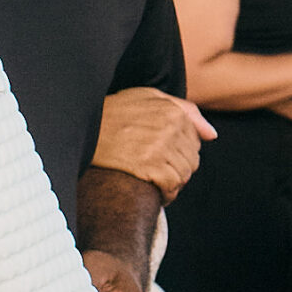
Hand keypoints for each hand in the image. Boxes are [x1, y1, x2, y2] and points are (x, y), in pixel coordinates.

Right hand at [90, 87, 212, 201]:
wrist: (79, 128)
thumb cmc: (112, 112)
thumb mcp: (147, 97)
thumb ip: (184, 110)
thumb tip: (212, 134)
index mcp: (172, 111)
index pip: (195, 141)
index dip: (179, 152)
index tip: (161, 156)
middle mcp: (171, 128)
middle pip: (192, 160)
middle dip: (177, 168)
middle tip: (155, 170)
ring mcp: (160, 147)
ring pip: (184, 175)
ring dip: (172, 183)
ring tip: (153, 181)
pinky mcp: (149, 166)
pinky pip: (171, 186)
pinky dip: (166, 194)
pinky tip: (154, 192)